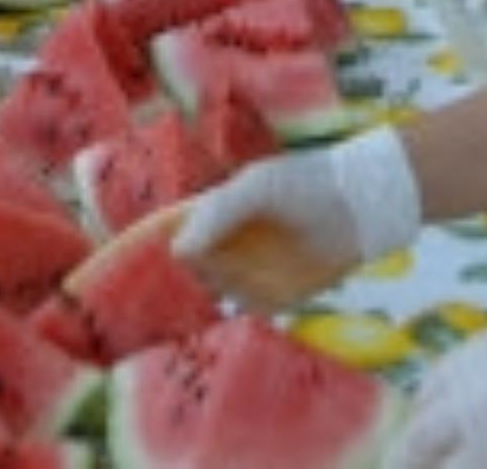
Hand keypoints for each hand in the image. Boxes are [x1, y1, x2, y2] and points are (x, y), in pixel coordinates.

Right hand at [173, 126, 419, 312]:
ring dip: (224, 282)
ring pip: (219, 287)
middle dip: (187, 272)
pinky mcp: (274, 296)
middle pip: (193, 268)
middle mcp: (229, 244)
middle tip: (182, 275)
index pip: (175, 232)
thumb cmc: (307, 182)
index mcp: (219, 212)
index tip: (124, 264)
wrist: (362, 203)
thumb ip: (218, 214)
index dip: (150, 246)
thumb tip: (178, 251)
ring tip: (245, 263)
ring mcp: (249, 271)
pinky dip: (251, 297)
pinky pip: (250, 304)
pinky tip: (264, 280)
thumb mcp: (259, 187)